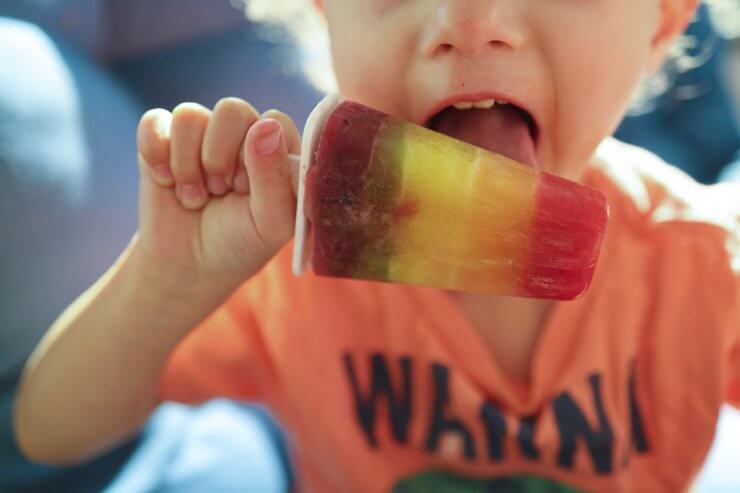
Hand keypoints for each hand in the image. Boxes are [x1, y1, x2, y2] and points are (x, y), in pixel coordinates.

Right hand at [134, 98, 300, 291]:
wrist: (190, 265)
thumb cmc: (242, 241)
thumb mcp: (270, 222)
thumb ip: (275, 176)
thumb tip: (265, 126)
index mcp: (280, 148)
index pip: (275, 121)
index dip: (259, 156)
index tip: (249, 191)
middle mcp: (244, 132)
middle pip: (231, 110)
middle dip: (219, 159)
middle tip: (221, 192)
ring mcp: (203, 132)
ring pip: (190, 116)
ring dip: (188, 166)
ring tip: (196, 197)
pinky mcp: (164, 137)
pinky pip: (154, 122)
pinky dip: (157, 156)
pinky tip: (167, 182)